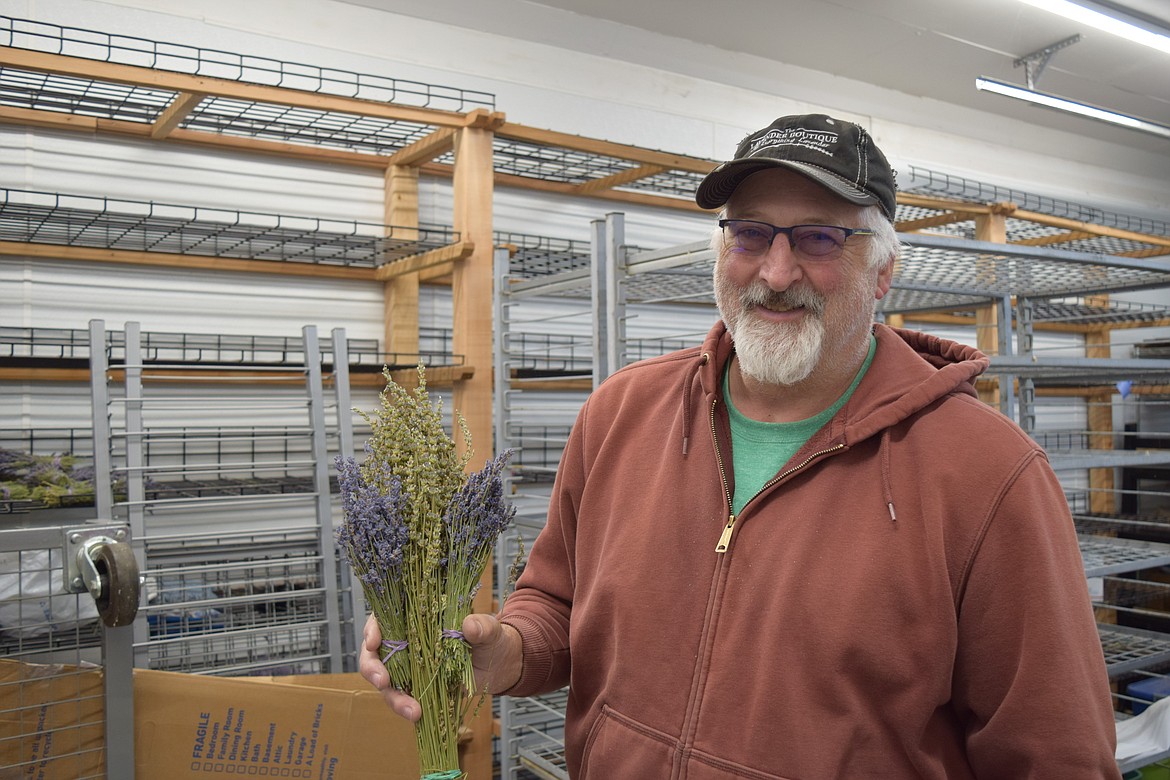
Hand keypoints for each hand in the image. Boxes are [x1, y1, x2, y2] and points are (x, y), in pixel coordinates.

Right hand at [359, 613, 522, 721]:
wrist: (499, 665)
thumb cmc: (491, 639)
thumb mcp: (490, 630)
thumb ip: (482, 626)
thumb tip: (470, 625)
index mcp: (416, 617)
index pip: (383, 618)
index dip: (372, 629)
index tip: (373, 641)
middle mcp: (405, 641)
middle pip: (375, 653)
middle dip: (373, 669)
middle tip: (383, 682)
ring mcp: (408, 666)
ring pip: (385, 680)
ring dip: (393, 697)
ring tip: (411, 711)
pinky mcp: (415, 686)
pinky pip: (401, 696)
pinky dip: (404, 706)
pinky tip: (417, 714)